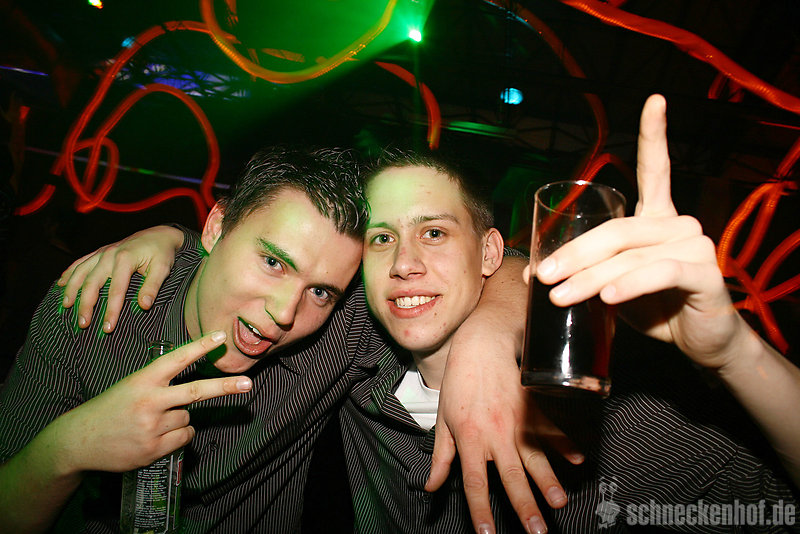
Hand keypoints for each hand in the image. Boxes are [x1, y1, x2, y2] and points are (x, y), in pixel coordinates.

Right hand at [54, 331, 250, 473]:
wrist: (78, 441)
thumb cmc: (109, 409)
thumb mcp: (130, 387)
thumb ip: (159, 384)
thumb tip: (195, 390)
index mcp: (142, 380)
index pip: (176, 359)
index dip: (199, 347)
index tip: (220, 337)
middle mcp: (149, 402)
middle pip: (195, 392)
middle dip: (223, 387)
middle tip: (247, 384)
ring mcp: (151, 427)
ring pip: (188, 417)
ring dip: (180, 419)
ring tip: (154, 422)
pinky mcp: (153, 449)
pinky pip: (184, 437)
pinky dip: (179, 435)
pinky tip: (157, 436)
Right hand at [58, 225, 183, 332]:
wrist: (159, 234)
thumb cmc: (162, 253)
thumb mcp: (163, 268)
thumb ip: (152, 286)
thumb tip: (143, 306)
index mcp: (125, 260)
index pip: (116, 291)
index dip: (111, 311)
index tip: (107, 328)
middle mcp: (109, 255)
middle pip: (92, 283)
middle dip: (85, 305)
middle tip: (83, 324)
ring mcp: (102, 252)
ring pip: (81, 272)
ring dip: (71, 289)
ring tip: (65, 306)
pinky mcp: (100, 252)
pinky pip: (80, 262)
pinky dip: (69, 272)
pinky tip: (60, 284)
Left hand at [430, 313, 582, 533]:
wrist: (481, 345)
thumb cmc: (459, 383)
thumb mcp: (444, 420)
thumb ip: (441, 457)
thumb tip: (431, 486)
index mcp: (470, 439)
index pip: (475, 482)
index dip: (481, 510)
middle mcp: (495, 434)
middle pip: (511, 476)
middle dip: (525, 506)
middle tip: (536, 531)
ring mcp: (517, 421)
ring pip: (535, 457)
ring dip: (548, 481)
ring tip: (559, 502)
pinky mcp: (534, 408)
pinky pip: (552, 430)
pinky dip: (566, 444)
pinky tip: (578, 459)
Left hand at [528, 94, 742, 370]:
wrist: (699, 343)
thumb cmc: (654, 308)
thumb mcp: (612, 285)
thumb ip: (586, 271)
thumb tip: (532, 272)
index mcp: (658, 219)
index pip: (657, 170)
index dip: (654, 136)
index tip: (655, 101)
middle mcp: (679, 225)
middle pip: (616, 229)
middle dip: (573, 253)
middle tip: (542, 276)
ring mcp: (695, 247)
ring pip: (630, 255)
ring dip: (590, 277)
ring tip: (561, 297)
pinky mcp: (705, 275)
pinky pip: (659, 273)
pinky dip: (629, 284)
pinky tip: (607, 296)